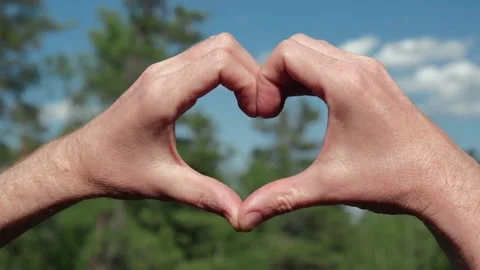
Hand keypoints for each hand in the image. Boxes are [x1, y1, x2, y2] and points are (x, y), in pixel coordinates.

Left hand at [70, 33, 258, 226]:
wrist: (82, 159)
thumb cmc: (117, 171)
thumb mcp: (163, 185)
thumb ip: (205, 196)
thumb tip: (242, 216)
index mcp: (163, 96)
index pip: (220, 63)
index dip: (249, 82)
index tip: (257, 113)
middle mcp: (162, 73)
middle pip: (223, 46)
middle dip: (251, 72)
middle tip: (258, 108)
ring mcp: (161, 70)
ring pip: (215, 46)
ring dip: (240, 68)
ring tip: (249, 104)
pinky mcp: (162, 74)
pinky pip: (204, 56)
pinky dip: (226, 69)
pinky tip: (233, 97)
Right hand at [238, 34, 479, 264]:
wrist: (441, 181)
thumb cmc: (391, 180)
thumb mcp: (329, 186)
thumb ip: (281, 198)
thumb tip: (243, 220)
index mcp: (346, 84)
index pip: (287, 53)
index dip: (264, 79)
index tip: (264, 114)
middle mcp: (359, 67)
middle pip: (297, 46)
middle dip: (273, 74)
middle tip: (269, 110)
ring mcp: (369, 70)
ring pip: (314, 50)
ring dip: (292, 74)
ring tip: (282, 107)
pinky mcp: (375, 78)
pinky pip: (332, 61)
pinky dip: (311, 75)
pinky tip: (307, 102)